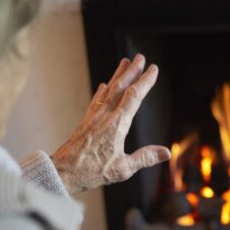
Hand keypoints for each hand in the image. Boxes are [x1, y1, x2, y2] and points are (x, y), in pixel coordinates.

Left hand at [51, 54, 170, 193]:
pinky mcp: (86, 122)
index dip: (145, 81)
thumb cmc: (92, 171)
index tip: (153, 69)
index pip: (134, 97)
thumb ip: (145, 158)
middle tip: (140, 57)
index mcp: (117, 125)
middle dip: (132, 71)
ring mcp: (94, 117)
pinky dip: (102, 91)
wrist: (63, 171)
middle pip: (120, 87)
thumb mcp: (123, 169)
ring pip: (108, 90)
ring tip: (125, 62)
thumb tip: (167, 152)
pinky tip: (103, 86)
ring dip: (118, 75)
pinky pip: (96, 100)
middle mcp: (105, 116)